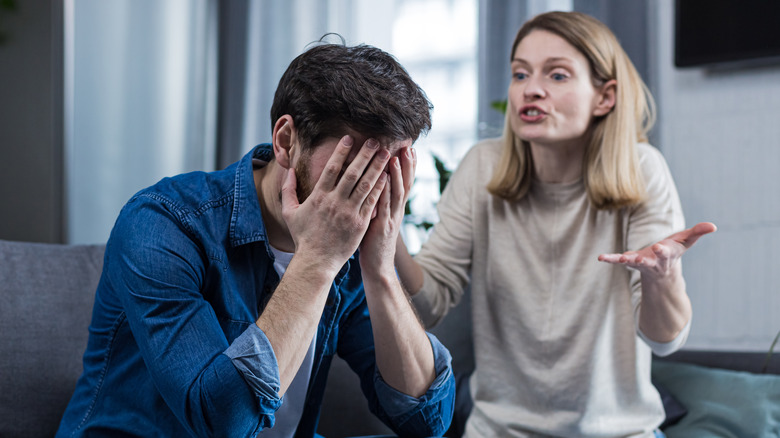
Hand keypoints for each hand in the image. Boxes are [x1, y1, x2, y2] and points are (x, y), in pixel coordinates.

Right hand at [281, 135, 390, 274]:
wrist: (316, 262)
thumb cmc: (303, 238)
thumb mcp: (289, 213)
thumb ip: (287, 190)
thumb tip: (288, 171)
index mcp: (319, 197)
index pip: (331, 169)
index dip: (341, 152)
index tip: (349, 138)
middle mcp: (335, 202)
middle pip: (352, 173)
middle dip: (364, 154)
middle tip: (374, 140)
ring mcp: (349, 213)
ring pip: (366, 185)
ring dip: (376, 167)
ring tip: (385, 153)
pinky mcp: (360, 223)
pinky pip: (372, 202)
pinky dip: (380, 188)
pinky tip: (387, 176)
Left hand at [359, 145, 415, 278]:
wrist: (378, 267)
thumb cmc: (374, 244)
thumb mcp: (378, 219)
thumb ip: (378, 203)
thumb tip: (374, 186)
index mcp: (395, 209)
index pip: (404, 183)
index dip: (408, 166)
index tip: (409, 149)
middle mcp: (396, 211)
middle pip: (405, 184)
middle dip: (407, 165)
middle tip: (408, 146)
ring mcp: (391, 219)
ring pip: (396, 193)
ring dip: (396, 175)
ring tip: (395, 157)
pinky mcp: (382, 226)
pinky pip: (383, 206)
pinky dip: (384, 191)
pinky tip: (383, 179)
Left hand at [597, 222, 716, 278]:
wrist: (662, 269)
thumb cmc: (675, 251)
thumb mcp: (686, 241)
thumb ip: (698, 232)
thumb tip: (713, 226)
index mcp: (667, 255)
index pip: (666, 253)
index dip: (663, 250)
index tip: (660, 246)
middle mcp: (654, 261)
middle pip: (651, 261)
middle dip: (646, 259)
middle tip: (640, 259)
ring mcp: (640, 263)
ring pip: (633, 263)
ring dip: (626, 261)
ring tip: (618, 260)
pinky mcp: (629, 261)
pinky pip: (618, 260)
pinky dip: (610, 259)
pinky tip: (600, 257)